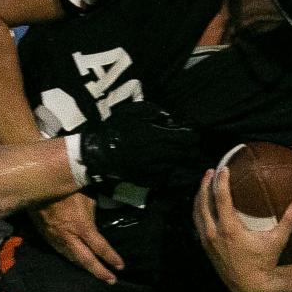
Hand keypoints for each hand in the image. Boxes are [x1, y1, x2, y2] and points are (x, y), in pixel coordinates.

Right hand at [30, 193, 124, 283]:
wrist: (37, 187)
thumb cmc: (65, 188)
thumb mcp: (86, 197)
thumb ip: (91, 215)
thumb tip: (94, 224)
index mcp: (81, 227)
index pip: (100, 247)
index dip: (111, 257)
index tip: (120, 266)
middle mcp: (69, 238)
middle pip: (86, 260)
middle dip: (99, 272)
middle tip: (111, 280)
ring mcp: (56, 239)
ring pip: (72, 258)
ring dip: (85, 267)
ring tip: (96, 273)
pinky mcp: (47, 238)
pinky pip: (62, 252)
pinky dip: (72, 259)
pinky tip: (77, 261)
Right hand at [80, 101, 199, 185]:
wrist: (99, 151)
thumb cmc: (115, 129)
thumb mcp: (133, 112)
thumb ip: (153, 112)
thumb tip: (169, 118)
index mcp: (155, 136)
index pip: (184, 139)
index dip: (191, 136)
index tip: (192, 135)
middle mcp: (157, 154)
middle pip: (183, 153)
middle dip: (189, 149)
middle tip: (190, 146)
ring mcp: (152, 168)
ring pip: (176, 166)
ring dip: (180, 161)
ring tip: (181, 156)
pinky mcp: (146, 178)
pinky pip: (164, 177)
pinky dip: (168, 172)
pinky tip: (166, 166)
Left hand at [192, 167, 291, 291]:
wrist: (250, 287)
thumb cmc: (264, 263)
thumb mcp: (277, 241)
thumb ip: (289, 221)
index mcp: (230, 229)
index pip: (221, 198)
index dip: (221, 181)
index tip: (223, 168)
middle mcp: (214, 233)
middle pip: (204, 202)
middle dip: (206, 184)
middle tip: (211, 171)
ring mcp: (207, 240)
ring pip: (198, 212)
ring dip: (200, 195)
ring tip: (205, 183)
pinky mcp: (205, 246)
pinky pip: (198, 223)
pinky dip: (199, 210)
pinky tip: (204, 204)